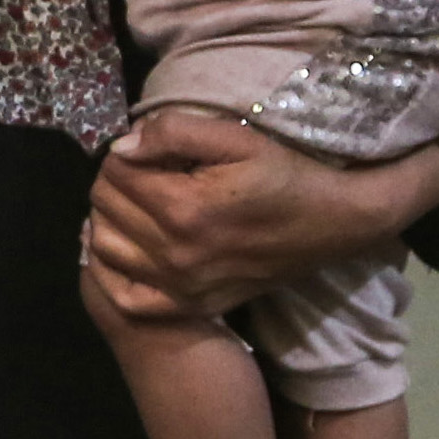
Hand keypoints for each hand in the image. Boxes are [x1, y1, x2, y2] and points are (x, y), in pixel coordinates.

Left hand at [82, 108, 438, 319]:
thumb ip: (173, 133)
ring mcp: (181, 287)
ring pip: (104, 248)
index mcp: (183, 208)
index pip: (114, 172)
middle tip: (142, 172)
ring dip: (108, 220)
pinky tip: (126, 248)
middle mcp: (175, 254)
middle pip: (104, 208)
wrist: (334, 224)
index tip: (148, 149)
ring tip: (134, 204)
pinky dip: (112, 272)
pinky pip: (125, 298)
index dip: (123, 153)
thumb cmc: (286, 174)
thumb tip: (121, 147)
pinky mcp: (192, 306)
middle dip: (114, 181)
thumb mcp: (236, 138)